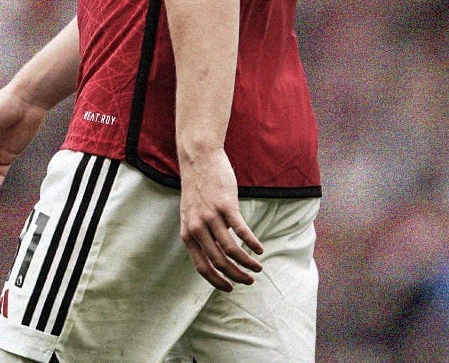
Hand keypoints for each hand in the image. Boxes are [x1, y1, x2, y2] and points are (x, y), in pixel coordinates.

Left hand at [178, 147, 263, 290]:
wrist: (199, 160)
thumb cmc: (198, 189)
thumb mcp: (191, 215)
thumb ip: (200, 234)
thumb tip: (215, 254)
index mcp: (188, 234)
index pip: (202, 267)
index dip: (217, 281)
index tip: (230, 288)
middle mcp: (197, 228)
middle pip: (219, 262)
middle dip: (236, 276)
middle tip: (249, 281)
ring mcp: (211, 217)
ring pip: (231, 250)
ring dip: (247, 263)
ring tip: (258, 267)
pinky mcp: (226, 205)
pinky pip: (241, 231)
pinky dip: (252, 243)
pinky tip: (260, 250)